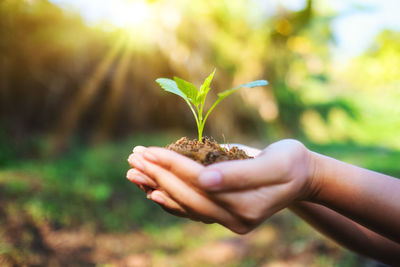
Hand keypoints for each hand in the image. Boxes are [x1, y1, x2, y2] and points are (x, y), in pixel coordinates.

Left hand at [127, 139, 315, 233]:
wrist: (301, 178)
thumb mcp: (276, 163)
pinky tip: (150, 187)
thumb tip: (204, 180)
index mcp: (245, 206)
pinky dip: (168, 196)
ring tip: (132, 172)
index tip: (148, 151)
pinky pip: (189, 207)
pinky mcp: (221, 213)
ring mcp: (226, 219)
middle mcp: (233, 218)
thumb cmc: (291, 163)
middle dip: (157, 175)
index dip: (172, 165)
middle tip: (132, 159)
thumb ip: (240, 174)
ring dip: (155, 186)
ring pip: (183, 205)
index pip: (199, 183)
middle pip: (185, 196)